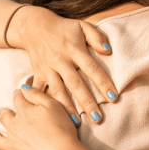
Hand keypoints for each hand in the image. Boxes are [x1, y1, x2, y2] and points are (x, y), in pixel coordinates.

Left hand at [0, 86, 99, 149]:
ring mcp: (11, 146)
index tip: (19, 93)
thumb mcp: (53, 106)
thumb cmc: (61, 130)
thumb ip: (36, 95)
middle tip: (2, 112)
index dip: (19, 95)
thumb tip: (23, 87)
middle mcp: (14, 128)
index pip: (18, 99)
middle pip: (5, 117)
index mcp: (24, 112)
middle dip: (4, 113)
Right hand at [14, 6, 118, 122]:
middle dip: (87, 102)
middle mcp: (60, 60)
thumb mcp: (82, 26)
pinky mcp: (37, 74)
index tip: (113, 98)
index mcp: (74, 49)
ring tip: (77, 123)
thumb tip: (108, 50)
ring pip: (58, 91)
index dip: (103, 83)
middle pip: (75, 84)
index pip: (91, 68)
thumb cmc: (64, 28)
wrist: (34, 26)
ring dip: (67, 108)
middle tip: (98, 118)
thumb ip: (96, 37)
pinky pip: (40, 91)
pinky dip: (45, 104)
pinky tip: (52, 116)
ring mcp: (47, 69)